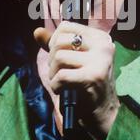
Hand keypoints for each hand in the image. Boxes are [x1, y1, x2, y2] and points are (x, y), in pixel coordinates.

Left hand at [34, 21, 119, 139]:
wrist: (103, 113)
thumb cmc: (86, 85)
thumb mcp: (72, 60)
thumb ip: (55, 45)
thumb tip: (36, 31)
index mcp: (100, 37)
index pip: (66, 26)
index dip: (55, 41)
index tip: (61, 58)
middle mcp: (103, 45)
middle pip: (60, 41)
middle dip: (51, 59)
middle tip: (59, 73)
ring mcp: (100, 60)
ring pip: (59, 57)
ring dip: (53, 74)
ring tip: (61, 83)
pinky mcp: (94, 77)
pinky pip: (61, 75)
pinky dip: (56, 85)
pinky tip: (63, 91)